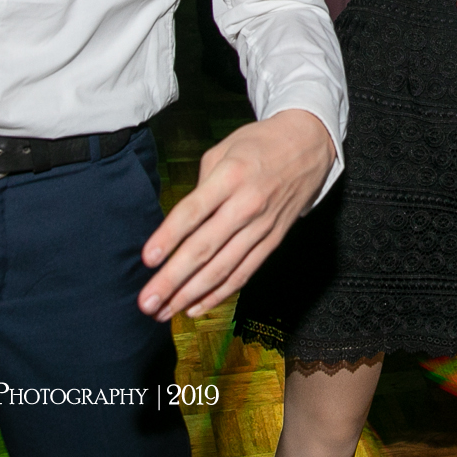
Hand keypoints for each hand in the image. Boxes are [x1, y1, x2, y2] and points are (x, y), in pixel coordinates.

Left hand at [138, 108, 335, 320]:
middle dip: (173, 279)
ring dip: (191, 295)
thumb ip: (201, 186)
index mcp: (231, 175)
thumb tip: (180, 223)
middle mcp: (247, 204)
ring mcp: (262, 226)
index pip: (194, 211)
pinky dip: (219, 293)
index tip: (147, 259)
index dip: (169, 237)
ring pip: (223, 269)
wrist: (309, 145)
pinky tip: (196, 306)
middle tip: (147, 302)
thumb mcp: (224, 150)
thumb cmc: (260, 144)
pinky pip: (244, 273)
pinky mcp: (273, 241)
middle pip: (205, 248)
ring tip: (163, 312)